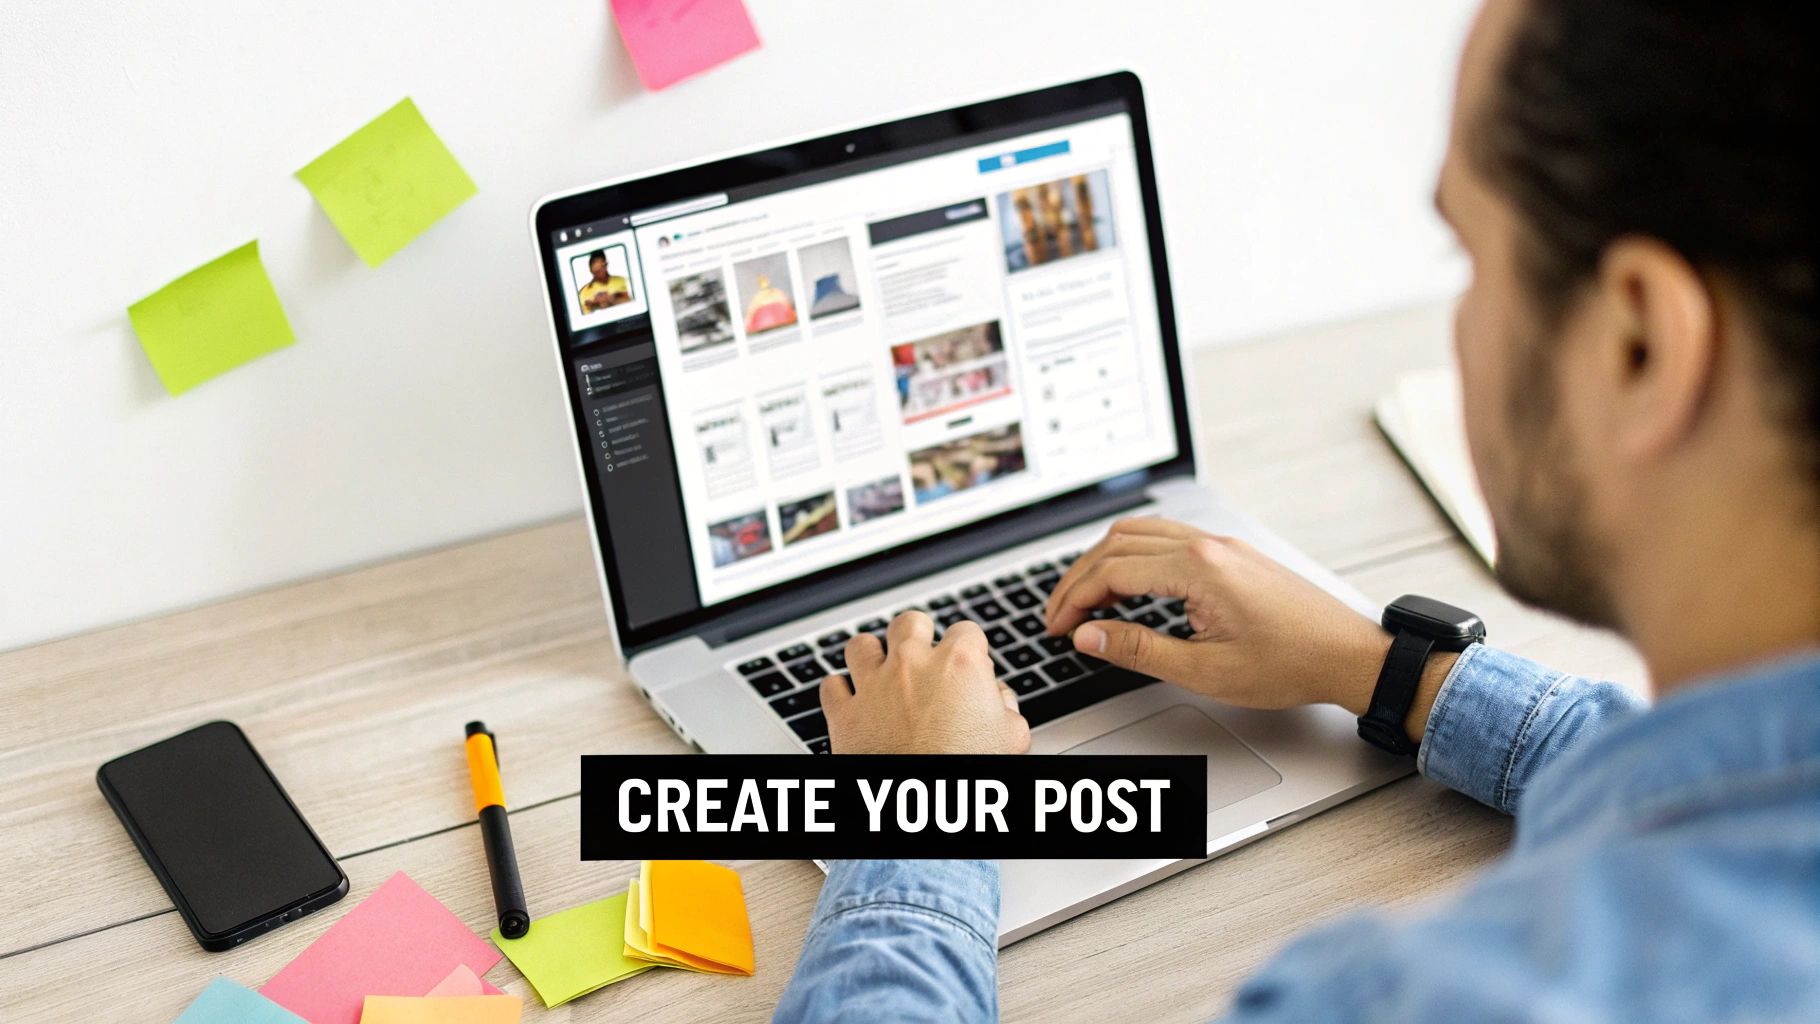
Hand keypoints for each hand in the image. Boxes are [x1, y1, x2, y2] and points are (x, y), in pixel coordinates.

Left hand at [822, 612, 1031, 753]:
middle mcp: (912, 665)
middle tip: (923, 654)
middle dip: (917, 634)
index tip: (969, 665)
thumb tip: (999, 698)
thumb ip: (1005, 706)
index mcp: (958, 665)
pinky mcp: (844, 713)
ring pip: (861, 645)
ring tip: (880, 669)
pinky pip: (830, 687)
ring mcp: (873, 686)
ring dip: (871, 654)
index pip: (967, 631)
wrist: (925, 807)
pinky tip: (852, 701)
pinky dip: (840, 692)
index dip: (969, 648)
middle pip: (909, 623)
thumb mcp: (1010, 737)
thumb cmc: (969, 770)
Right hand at [1044, 517, 1395, 716]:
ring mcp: (1222, 545)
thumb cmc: (1291, 664)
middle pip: (1119, 544)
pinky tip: (1129, 583)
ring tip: (1085, 598)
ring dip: (1104, 561)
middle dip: (1079, 579)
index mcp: (1198, 569)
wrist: (1349, 655)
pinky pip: (1167, 539)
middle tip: (1059, 615)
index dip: (1075, 599)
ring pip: (1141, 533)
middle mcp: (1208, 546)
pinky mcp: (1233, 554)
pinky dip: (1134, 556)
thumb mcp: (1205, 670)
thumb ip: (1139, 650)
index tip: (1057, 626)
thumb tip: (1089, 636)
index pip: (1113, 571)